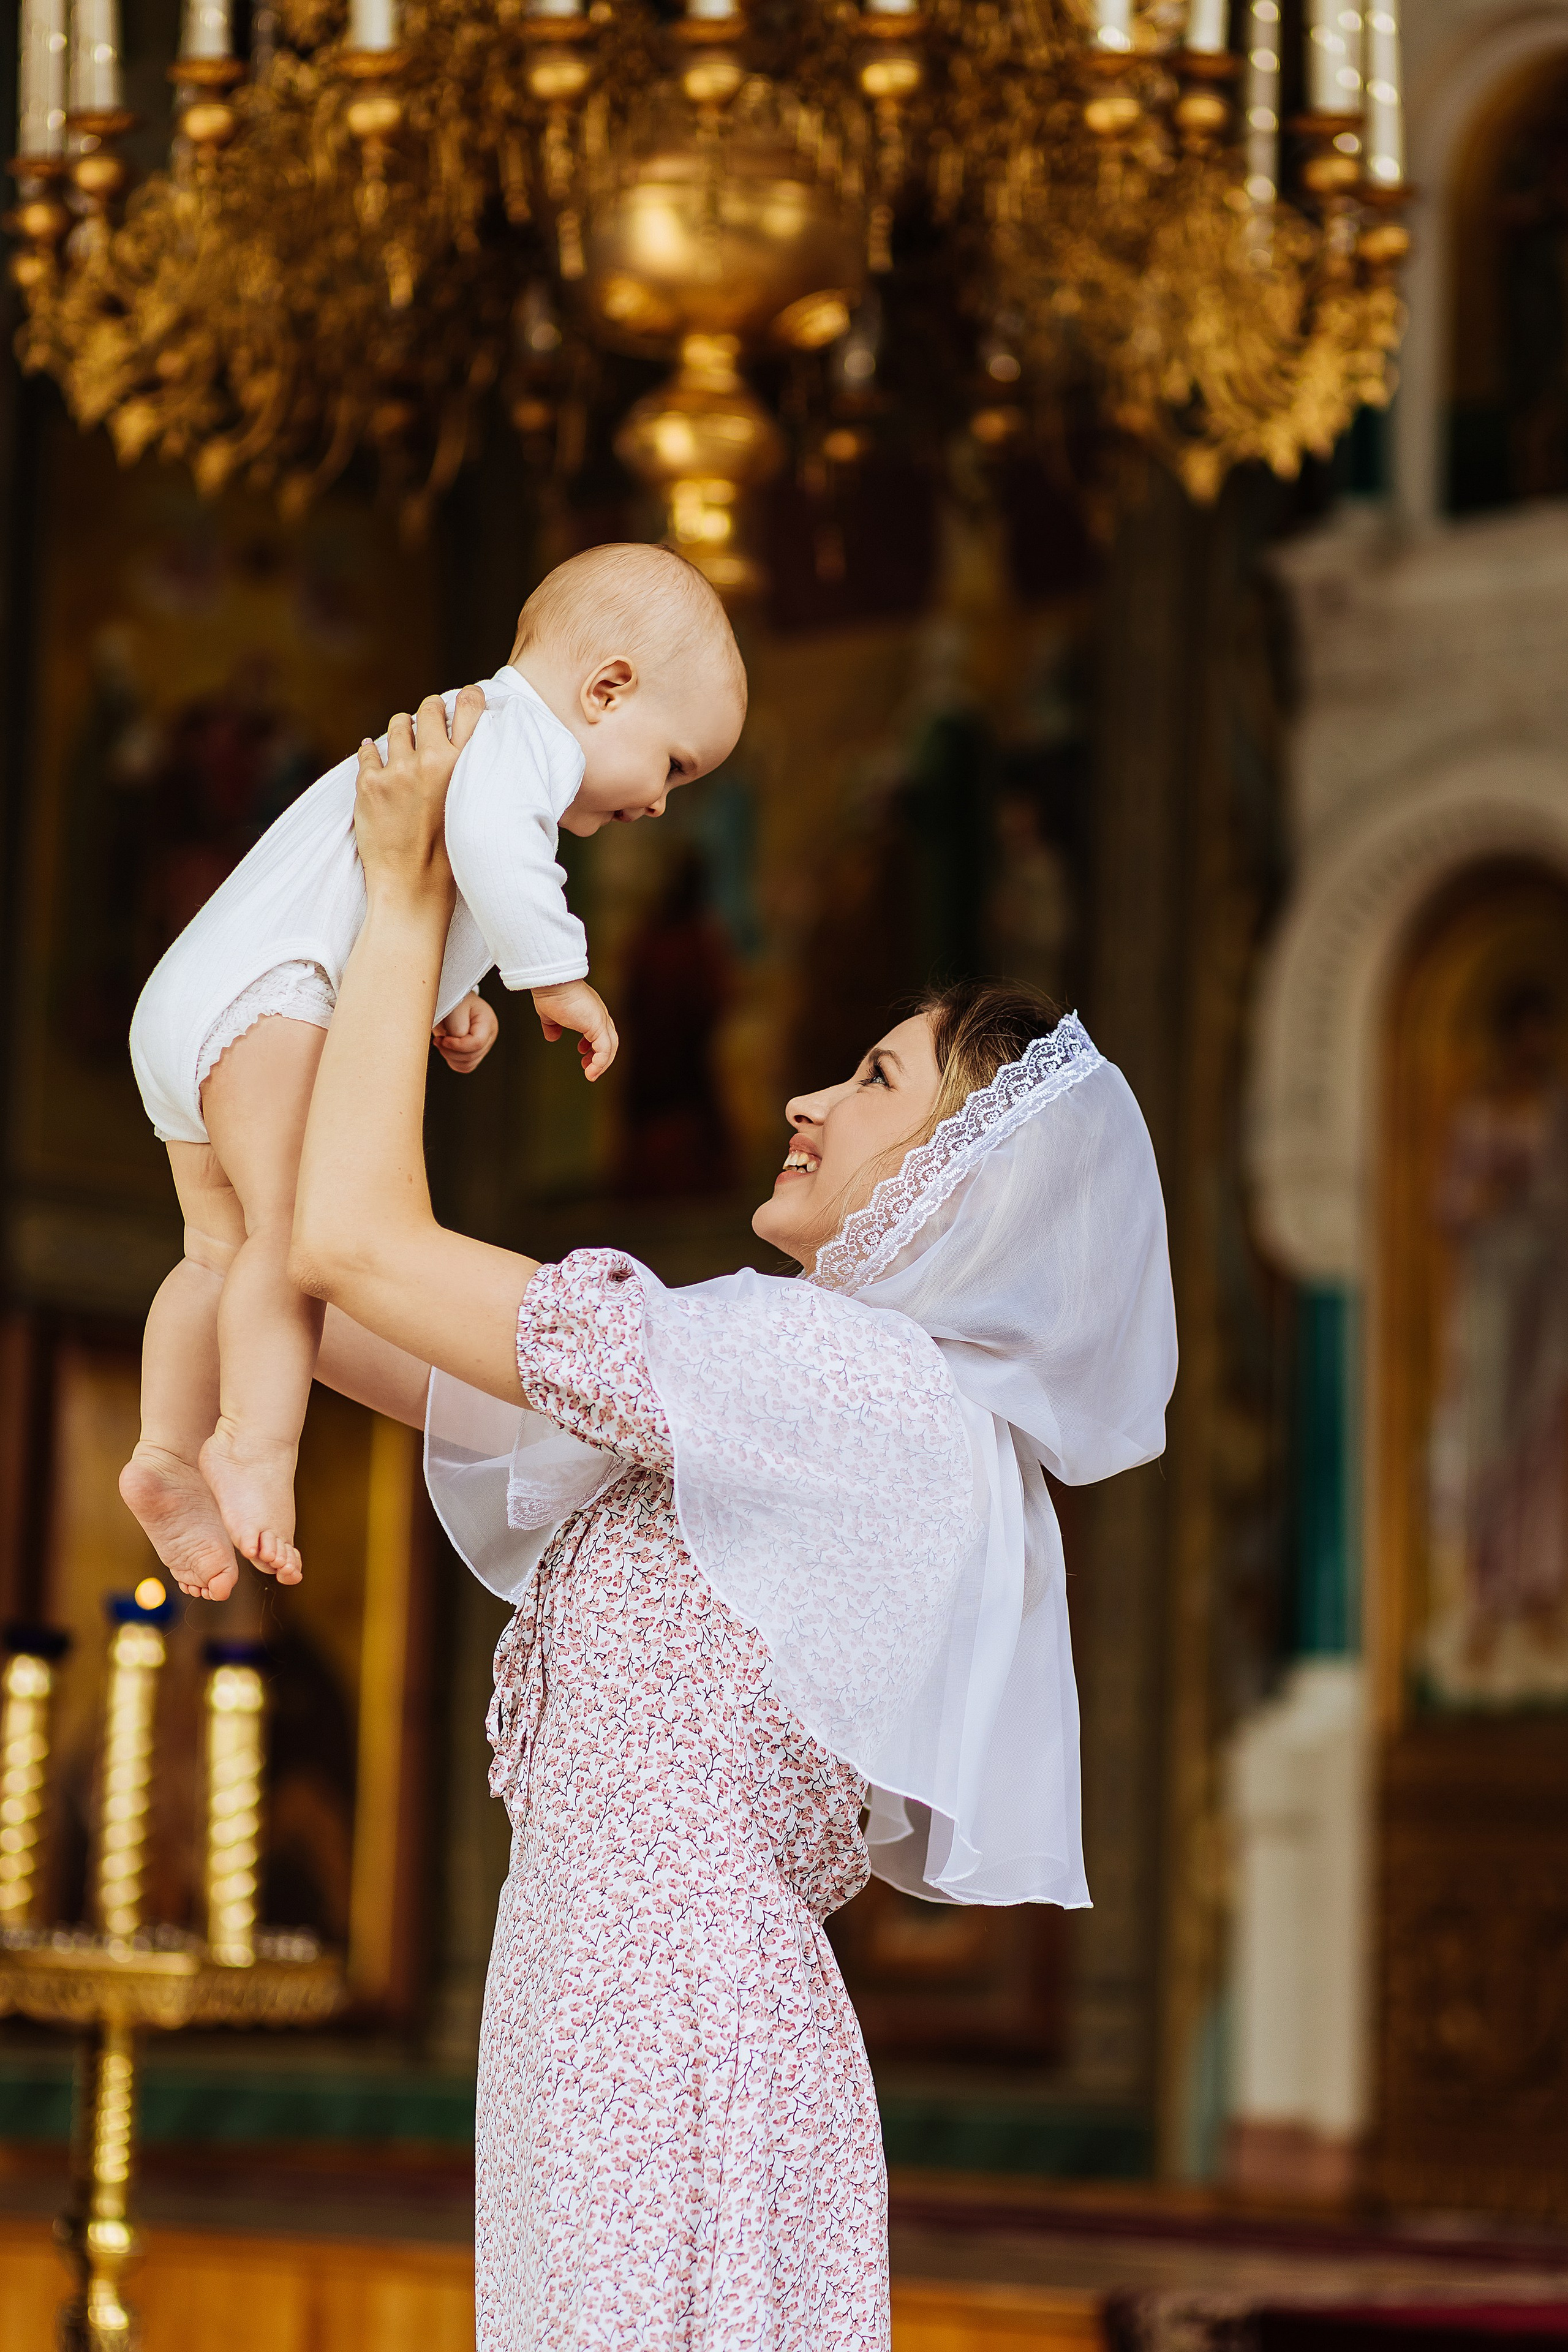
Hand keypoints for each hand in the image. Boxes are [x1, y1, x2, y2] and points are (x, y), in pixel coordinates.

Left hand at [354, 686, 486, 909]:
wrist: (414, 888)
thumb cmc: (451, 855)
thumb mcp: (473, 807)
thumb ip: (468, 772)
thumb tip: (460, 742)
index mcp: (465, 766)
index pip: (469, 707)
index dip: (467, 697)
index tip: (465, 698)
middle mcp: (433, 761)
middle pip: (429, 709)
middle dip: (429, 712)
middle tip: (428, 724)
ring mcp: (398, 771)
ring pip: (397, 725)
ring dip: (401, 732)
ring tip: (403, 747)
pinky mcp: (369, 784)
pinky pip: (368, 751)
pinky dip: (372, 755)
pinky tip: (377, 763)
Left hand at [434, 989, 498, 1073]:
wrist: (452, 1002)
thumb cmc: (453, 1000)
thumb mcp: (454, 1007)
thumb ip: (457, 1025)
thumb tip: (457, 1041)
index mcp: (487, 1021)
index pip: (477, 1042)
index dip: (457, 1045)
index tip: (442, 1039)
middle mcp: (489, 1036)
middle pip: (472, 1055)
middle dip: (450, 1051)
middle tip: (438, 1040)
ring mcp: (484, 1046)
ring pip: (468, 1064)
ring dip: (450, 1057)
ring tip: (441, 1042)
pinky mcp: (475, 1054)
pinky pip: (465, 1067)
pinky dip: (452, 1061)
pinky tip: (446, 1049)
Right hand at [531, 980, 618, 1081]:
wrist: (552, 982)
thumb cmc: (549, 993)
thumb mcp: (549, 1014)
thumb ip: (553, 1026)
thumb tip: (552, 1037)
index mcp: (591, 1010)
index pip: (600, 1031)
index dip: (593, 1045)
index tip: (582, 1052)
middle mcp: (599, 1014)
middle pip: (610, 1040)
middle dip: (600, 1057)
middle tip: (589, 1068)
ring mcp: (601, 1019)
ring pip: (610, 1047)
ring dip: (601, 1064)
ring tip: (590, 1075)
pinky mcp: (598, 1026)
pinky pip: (604, 1050)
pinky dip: (600, 1063)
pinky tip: (590, 1072)